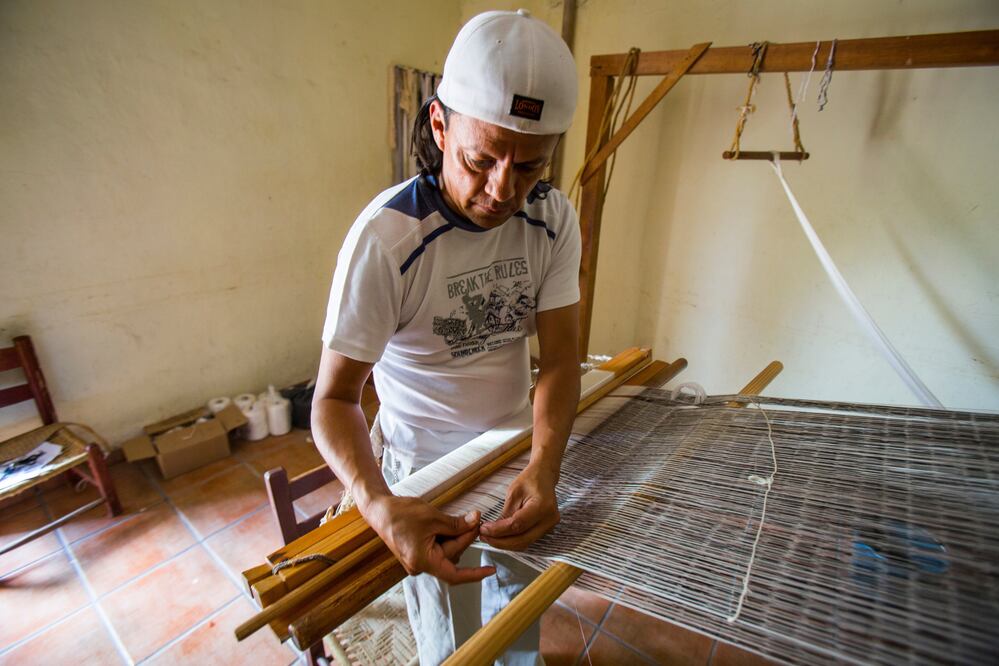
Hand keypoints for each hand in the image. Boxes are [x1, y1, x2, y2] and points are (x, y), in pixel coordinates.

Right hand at [363, 494, 495, 583]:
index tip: (491, 570)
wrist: (379, 509)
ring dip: (453, 536)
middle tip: (474, 518)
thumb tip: (476, 522)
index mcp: (423, 562)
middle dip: (463, 537)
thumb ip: (457, 524)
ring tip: (451, 519)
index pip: (454, 575)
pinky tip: (443, 524)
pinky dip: (444, 537)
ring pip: (446, 552)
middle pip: (452, 557)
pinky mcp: (417, 554)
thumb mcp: (433, 517)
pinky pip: (437, 549)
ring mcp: (417, 561)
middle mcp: (420, 566)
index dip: (475, 573)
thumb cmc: (401, 513)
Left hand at [479, 462, 559, 550]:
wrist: (544, 476)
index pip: (518, 525)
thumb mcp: (513, 492)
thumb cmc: (530, 479)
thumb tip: (492, 531)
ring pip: (524, 543)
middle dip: (500, 542)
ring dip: (505, 543)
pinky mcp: (545, 530)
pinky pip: (527, 540)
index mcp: (542, 506)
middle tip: (483, 536)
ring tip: (489, 537)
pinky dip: (512, 541)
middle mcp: (549, 519)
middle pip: (522, 540)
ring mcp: (549, 526)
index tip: (483, 530)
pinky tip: (500, 537)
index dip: (499, 530)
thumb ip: (505, 513)